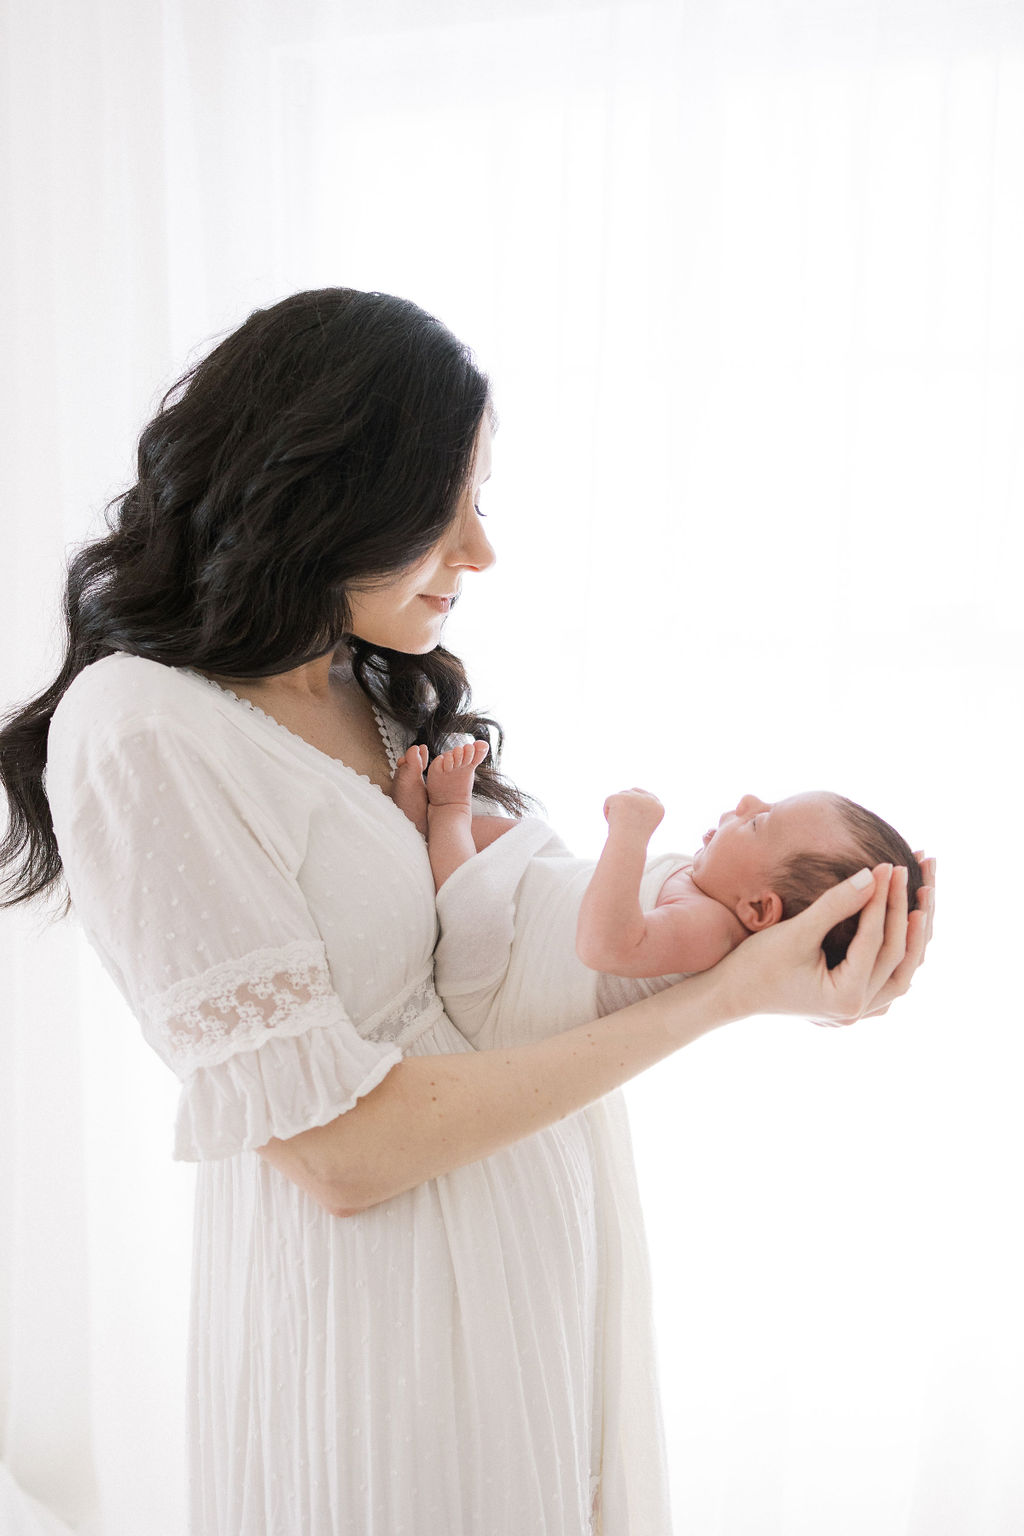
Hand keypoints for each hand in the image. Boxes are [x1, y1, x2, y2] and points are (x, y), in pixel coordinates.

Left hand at [603, 788, 664, 836]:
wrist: (627, 843)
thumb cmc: (632, 841)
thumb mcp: (639, 827)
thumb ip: (637, 814)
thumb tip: (628, 804)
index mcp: (659, 808)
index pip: (647, 795)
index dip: (636, 799)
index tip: (629, 806)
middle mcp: (650, 800)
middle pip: (632, 792)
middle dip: (624, 801)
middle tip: (619, 816)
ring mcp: (635, 797)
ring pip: (620, 796)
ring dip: (615, 809)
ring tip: (618, 824)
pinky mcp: (621, 797)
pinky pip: (609, 801)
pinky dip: (607, 812)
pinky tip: (612, 822)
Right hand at [718, 859, 934, 1026]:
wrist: (730, 992)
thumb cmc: (755, 964)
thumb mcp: (795, 933)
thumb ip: (835, 904)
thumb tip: (874, 874)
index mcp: (846, 998)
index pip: (875, 942)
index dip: (882, 900)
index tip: (888, 864)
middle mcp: (858, 1010)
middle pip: (899, 957)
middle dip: (909, 912)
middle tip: (914, 874)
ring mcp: (858, 1009)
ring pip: (901, 969)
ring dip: (914, 933)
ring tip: (923, 897)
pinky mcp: (852, 999)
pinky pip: (888, 974)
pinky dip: (899, 947)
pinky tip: (906, 923)